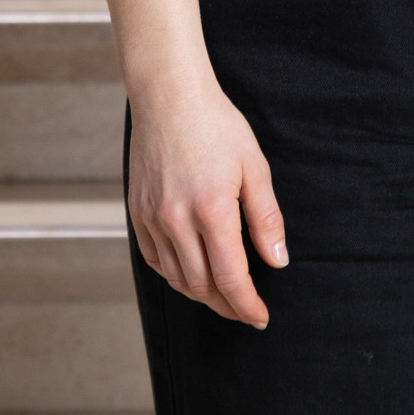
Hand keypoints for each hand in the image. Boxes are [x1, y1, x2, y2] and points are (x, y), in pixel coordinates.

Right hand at [127, 72, 289, 326]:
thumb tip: (277, 262)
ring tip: (223, 297)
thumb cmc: (216, 126)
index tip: (260, 317)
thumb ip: (266, 218)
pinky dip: (175, 276)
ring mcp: (152, 219)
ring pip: (176, 278)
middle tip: (246, 311)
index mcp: (212, 210)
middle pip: (202, 286)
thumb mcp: (254, 166)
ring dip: (201, 296)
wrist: (170, 97)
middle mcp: (176, 220)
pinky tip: (192, 274)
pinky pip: (155, 260)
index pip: (231, 278)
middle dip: (227, 306)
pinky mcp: (136, 213)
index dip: (247, 305)